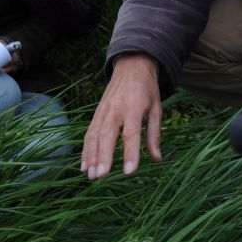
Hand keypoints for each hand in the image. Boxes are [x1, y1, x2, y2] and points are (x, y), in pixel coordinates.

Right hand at [81, 54, 162, 179]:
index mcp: (135, 107)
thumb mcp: (157, 108)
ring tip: (91, 176)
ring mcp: (104, 110)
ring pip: (95, 135)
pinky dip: (85, 149)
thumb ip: (155, 134)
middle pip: (108, 135)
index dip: (130, 153)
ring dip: (91, 156)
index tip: (129, 171)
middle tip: (100, 176)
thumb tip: (157, 159)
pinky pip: (89, 133)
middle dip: (103, 156)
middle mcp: (116, 109)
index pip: (132, 133)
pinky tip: (84, 165)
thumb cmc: (147, 90)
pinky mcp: (97, 113)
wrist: (131, 66)